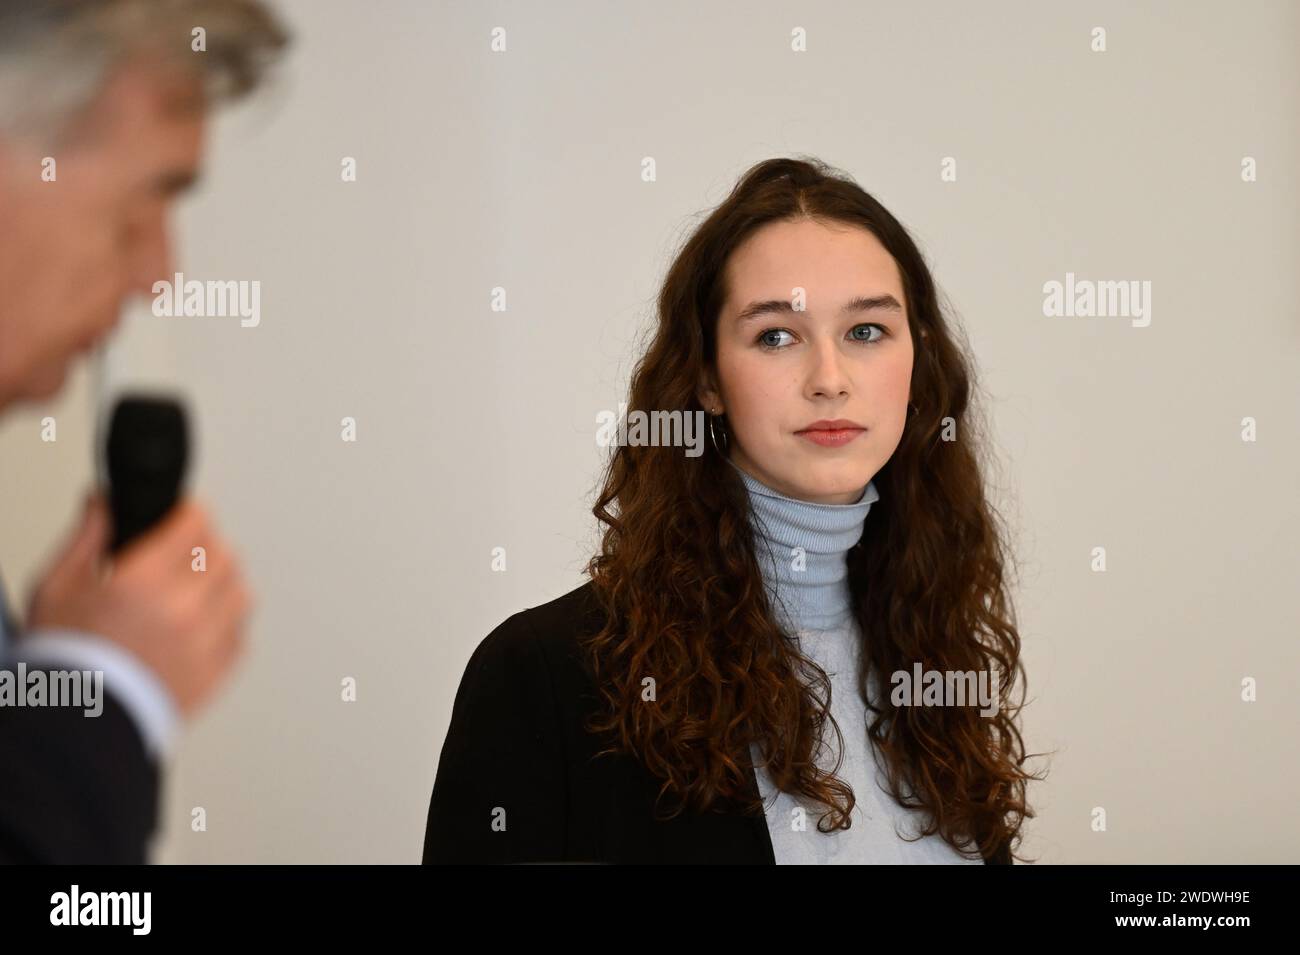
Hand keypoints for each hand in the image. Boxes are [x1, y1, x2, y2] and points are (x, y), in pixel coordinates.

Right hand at [26, 491, 252, 717]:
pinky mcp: (218, 671)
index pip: (196, 522)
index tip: (180, 516)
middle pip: (223, 553)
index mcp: (143, 580)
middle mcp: (183, 608)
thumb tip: (107, 499)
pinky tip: (196, 628)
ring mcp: (206, 642)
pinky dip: (225, 625)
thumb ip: (89, 535)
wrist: (76, 725)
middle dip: (203, 548)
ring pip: (240, 590)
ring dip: (220, 585)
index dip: (187, 514)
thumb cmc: (64, 658)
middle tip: (179, 558)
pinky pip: (240, 632)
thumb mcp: (58, 585)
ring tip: (190, 593)